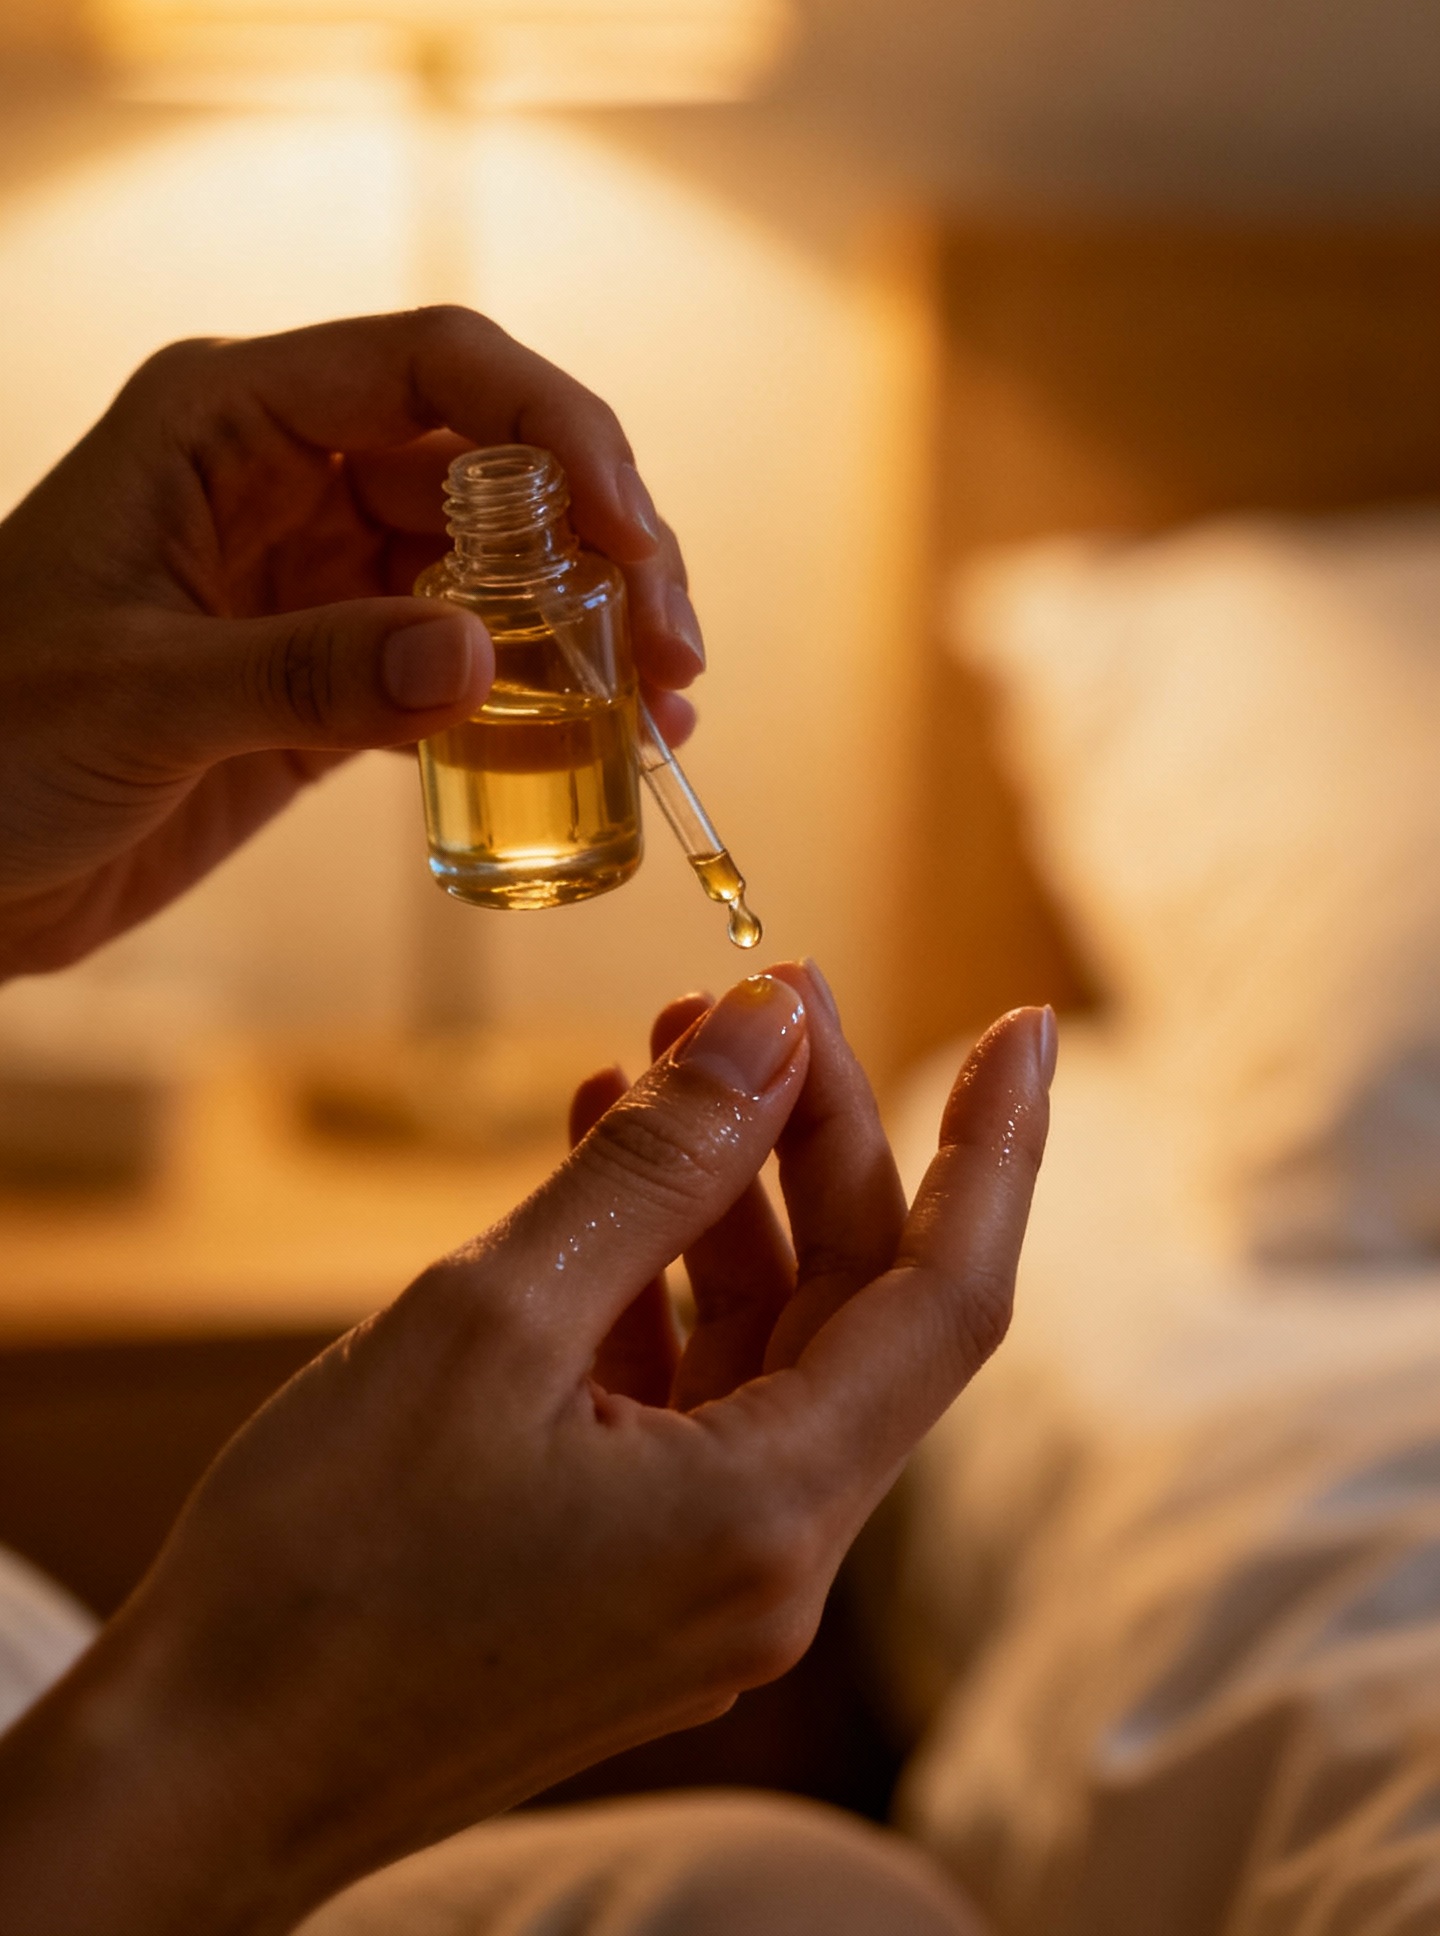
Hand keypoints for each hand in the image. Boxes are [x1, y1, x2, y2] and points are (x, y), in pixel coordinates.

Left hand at [0, 307, 702, 979]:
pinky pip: (463, 665)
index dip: (556, 428)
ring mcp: (314, 575)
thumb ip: (306, 674)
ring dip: (591, 626)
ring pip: (498, 565)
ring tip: (669, 707)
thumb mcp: (132, 698)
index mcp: (227, 417)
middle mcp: (287, 474)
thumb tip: (482, 662)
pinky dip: (540, 699)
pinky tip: (610, 742)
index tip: (628, 532)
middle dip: (604, 541)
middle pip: (496, 462)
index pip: (436, 364)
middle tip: (674, 645)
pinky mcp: (329, 675)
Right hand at [0, 967, 1054, 1935]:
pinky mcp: (631, 1584)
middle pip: (852, 1307)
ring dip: (724, 1199)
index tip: (1023, 1024)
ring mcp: (702, 1583)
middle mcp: (769, 1564)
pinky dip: (659, 1284)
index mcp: (770, 1516)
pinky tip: (593, 1182)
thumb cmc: (324, 1567)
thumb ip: (657, 1166)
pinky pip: (690, 1403)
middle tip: (754, 999)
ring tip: (655, 1063)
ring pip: (768, 1348)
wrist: (195, 1779)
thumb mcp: (493, 1319)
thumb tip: (769, 1030)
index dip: (998, 1143)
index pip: (952, 1295)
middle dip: (812, 1137)